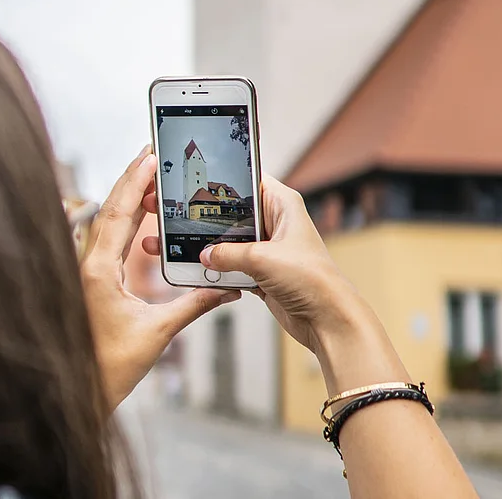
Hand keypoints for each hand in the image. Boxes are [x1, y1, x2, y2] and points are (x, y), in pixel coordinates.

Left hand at [82, 147, 239, 410]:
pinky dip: (126, 219)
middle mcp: (89, 264)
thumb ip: (193, 305)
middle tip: (153, 153)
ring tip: (150, 174)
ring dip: (129, 196)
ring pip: (109, 222)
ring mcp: (88, 271)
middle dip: (132, 179)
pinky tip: (140, 213)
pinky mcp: (93, 281)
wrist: (80, 394)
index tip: (150, 156)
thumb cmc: (110, 367)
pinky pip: (110, 239)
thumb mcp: (157, 332)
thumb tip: (227, 290)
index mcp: (99, 269)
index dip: (135, 181)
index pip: (119, 213)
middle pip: (111, 209)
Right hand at [144, 175, 405, 393]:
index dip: (221, 181)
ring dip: (207, 248)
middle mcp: (275, 222)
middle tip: (174, 216)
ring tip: (175, 245)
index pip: (247, 181)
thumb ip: (228, 254)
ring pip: (229, 242)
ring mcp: (268, 248)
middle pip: (233, 213)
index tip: (192, 182)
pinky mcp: (262, 273)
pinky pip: (231, 266)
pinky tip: (193, 270)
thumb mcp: (262, 259)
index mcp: (282, 204)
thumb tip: (204, 254)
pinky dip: (216, 270)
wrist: (327, 320)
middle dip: (206, 219)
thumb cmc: (311, 279)